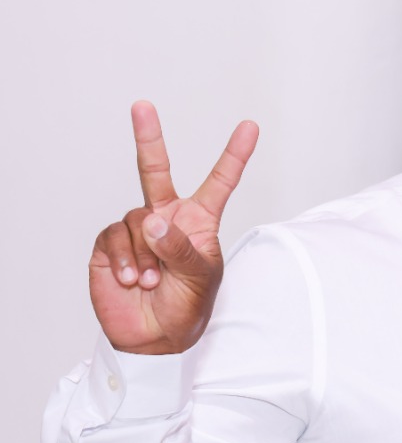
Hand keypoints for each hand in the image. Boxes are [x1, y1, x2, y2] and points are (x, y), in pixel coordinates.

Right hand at [88, 102, 258, 354]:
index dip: (234, 156)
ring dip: (147, 253)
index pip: (219, 183)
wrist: (154, 337)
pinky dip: (126, 258)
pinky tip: (132, 279)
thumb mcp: (200, 277)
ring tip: (153, 280)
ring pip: (138, 220)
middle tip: (142, 105)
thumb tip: (152, 220)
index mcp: (199, 221)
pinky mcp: (110, 244)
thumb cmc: (187, 306)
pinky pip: (116, 237)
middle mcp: (166, 218)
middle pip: (155, 171)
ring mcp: (137, 229)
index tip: (250, 127)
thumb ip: (180, 247)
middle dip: (148, 138)